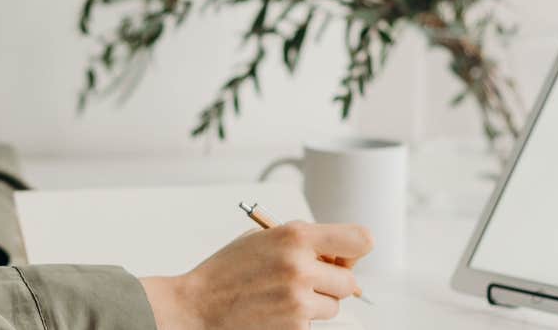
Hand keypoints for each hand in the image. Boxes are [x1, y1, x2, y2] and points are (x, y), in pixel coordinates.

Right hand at [139, 220, 372, 329]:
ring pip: (334, 306)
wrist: (196, 306)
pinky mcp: (295, 327)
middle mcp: (301, 266)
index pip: (360, 240)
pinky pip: (314, 324)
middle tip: (307, 281)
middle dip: (332, 282)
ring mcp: (299, 300)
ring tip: (282, 296)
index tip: (342, 256)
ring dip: (316, 303)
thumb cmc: (227, 271)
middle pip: (350, 281)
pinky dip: (299, 320)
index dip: (354, 250)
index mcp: (295, 236)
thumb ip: (301, 241)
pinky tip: (273, 310)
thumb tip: (337, 254)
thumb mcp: (262, 238)